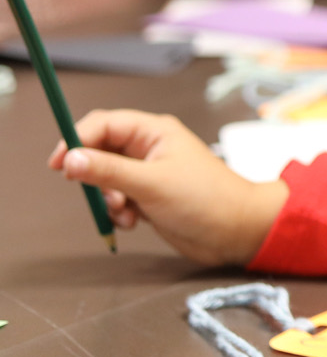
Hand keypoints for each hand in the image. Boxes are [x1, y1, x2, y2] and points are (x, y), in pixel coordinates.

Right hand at [48, 110, 287, 266]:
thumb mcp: (151, 184)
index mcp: (155, 132)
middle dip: (93, 175)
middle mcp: (150, 149)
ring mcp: (149, 173)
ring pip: (106, 178)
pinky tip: (133, 222)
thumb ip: (108, 170)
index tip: (59, 164)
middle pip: (100, 151)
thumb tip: (69, 158)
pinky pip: (117, 198)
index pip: (103, 124)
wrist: (237, 232)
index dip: (76, 139)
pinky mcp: (149, 197)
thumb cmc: (205, 200)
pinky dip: (118, 211)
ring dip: (106, 198)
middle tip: (98, 193)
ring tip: (124, 211)